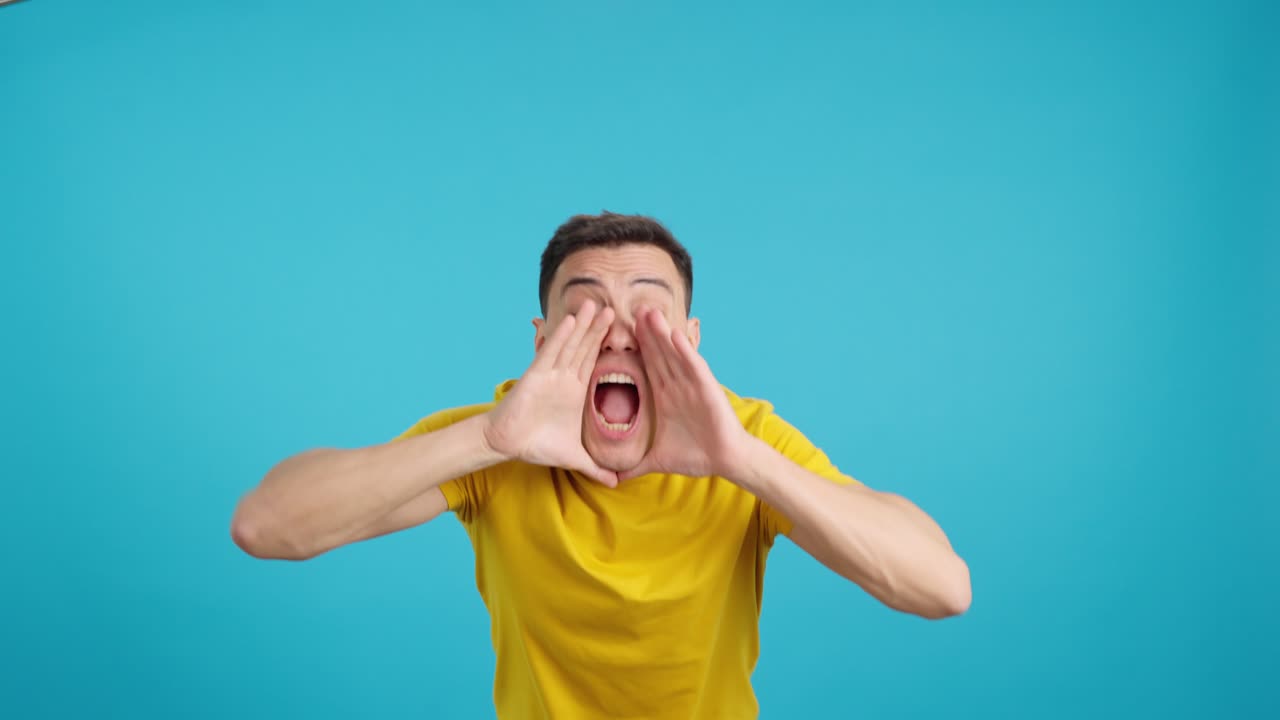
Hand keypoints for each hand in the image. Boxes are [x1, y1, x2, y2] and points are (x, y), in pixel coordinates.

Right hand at [483, 300, 619, 486]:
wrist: (507, 444)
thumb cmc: (537, 445)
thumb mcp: (574, 457)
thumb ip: (595, 467)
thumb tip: (615, 483)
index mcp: (575, 391)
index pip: (595, 364)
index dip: (608, 348)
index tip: (625, 333)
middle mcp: (564, 378)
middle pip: (585, 348)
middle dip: (598, 330)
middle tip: (614, 308)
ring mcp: (550, 374)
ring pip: (570, 345)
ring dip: (583, 325)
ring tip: (595, 305)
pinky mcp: (536, 374)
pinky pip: (551, 352)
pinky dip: (561, 335)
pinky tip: (571, 319)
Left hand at [620, 308, 751, 480]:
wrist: (725, 461)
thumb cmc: (695, 456)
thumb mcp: (656, 460)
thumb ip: (635, 465)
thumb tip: (614, 480)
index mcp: (664, 396)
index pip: (646, 366)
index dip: (634, 348)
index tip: (616, 331)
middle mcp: (677, 385)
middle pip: (657, 353)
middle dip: (645, 332)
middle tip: (629, 308)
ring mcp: (692, 384)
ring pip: (673, 354)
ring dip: (661, 333)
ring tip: (648, 311)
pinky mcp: (707, 388)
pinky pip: (693, 366)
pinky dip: (684, 350)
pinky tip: (674, 334)